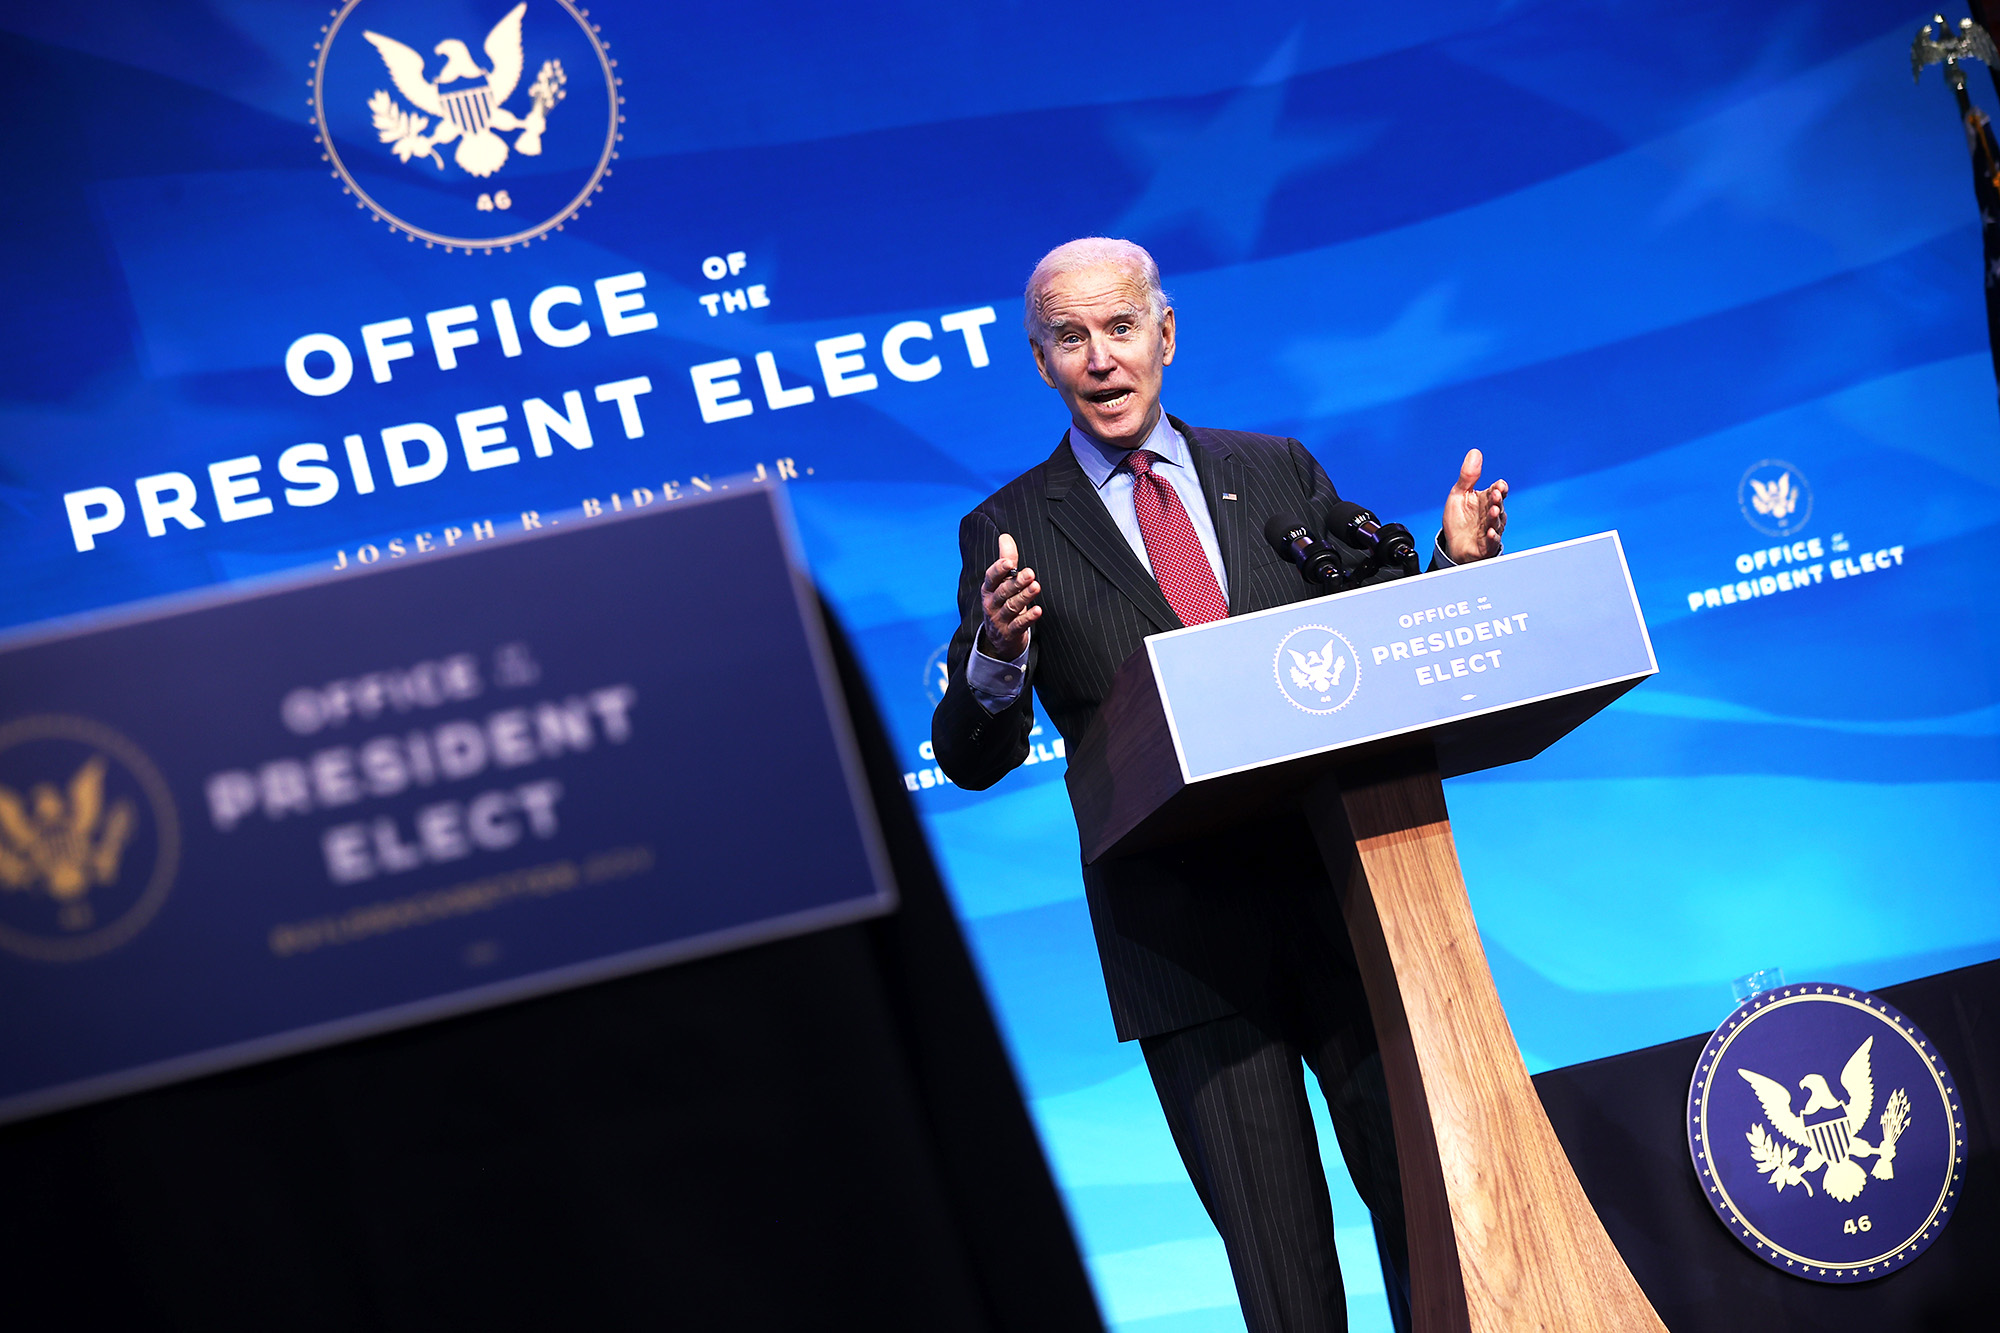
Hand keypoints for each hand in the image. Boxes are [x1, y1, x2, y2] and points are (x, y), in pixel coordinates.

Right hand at [980, 532, 1041, 657]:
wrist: (998, 638)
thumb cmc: (1002, 604)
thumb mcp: (1001, 583)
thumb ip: (1005, 560)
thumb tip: (1005, 536)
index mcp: (989, 590)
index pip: (991, 578)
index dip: (999, 570)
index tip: (1009, 562)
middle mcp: (991, 604)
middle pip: (1003, 592)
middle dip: (1016, 582)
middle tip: (1030, 573)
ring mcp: (999, 620)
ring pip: (1012, 607)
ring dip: (1024, 597)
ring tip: (1036, 587)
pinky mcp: (1009, 633)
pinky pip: (1019, 625)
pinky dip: (1028, 618)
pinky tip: (1038, 610)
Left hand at [1441, 448, 1507, 562]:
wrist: (1454, 544)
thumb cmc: (1459, 519)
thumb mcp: (1459, 494)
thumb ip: (1468, 476)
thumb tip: (1475, 451)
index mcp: (1486, 499)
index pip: (1497, 490)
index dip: (1499, 488)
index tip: (1498, 486)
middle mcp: (1491, 513)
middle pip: (1498, 505)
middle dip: (1497, 500)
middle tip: (1495, 495)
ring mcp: (1490, 529)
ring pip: (1497, 522)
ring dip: (1495, 516)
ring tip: (1493, 511)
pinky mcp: (1486, 545)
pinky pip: (1492, 541)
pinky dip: (1492, 537)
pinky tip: (1490, 533)